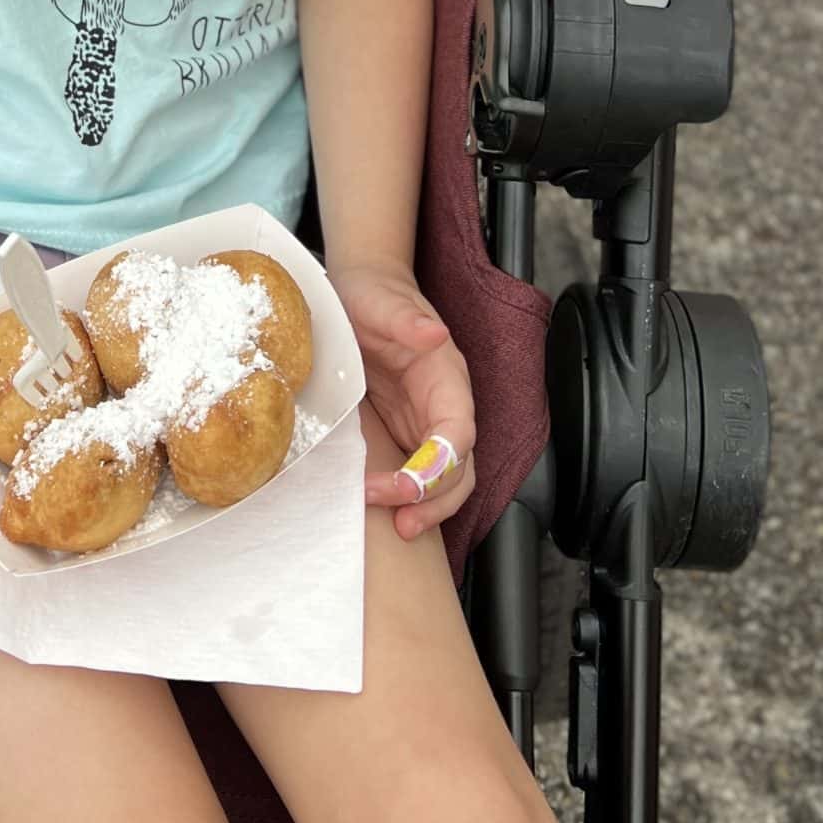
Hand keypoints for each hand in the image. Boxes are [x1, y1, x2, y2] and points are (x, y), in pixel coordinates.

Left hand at [328, 259, 476, 539]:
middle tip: (400, 521)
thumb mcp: (382, 301)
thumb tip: (434, 333)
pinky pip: (417, 474)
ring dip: (427, 507)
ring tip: (398, 528)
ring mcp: (426, 423)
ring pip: (444, 480)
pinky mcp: (405, 432)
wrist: (362, 293)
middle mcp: (444, 406)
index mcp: (446, 378)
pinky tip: (385, 513)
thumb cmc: (375, 295)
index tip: (409, 484)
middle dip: (436, 500)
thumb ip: (406, 319)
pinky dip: (408, 498)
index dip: (441, 465)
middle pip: (459, 468)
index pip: (459, 433)